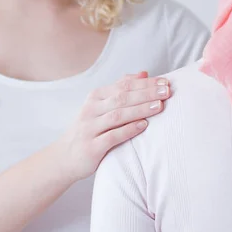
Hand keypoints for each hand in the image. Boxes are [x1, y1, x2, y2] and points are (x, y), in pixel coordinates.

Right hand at [56, 72, 170, 180]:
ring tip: (159, 106)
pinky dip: (128, 130)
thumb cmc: (90, 130)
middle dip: (147, 93)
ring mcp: (90, 128)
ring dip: (140, 109)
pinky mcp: (92, 147)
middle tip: (167, 91)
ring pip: (118, 115)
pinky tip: (144, 126)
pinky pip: (112, 136)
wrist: (64, 158)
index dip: (145, 83)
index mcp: (96, 97)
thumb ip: (121, 90)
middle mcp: (91, 110)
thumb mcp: (101, 107)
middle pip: (122, 98)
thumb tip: (144, 73)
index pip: (123, 85)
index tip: (165, 82)